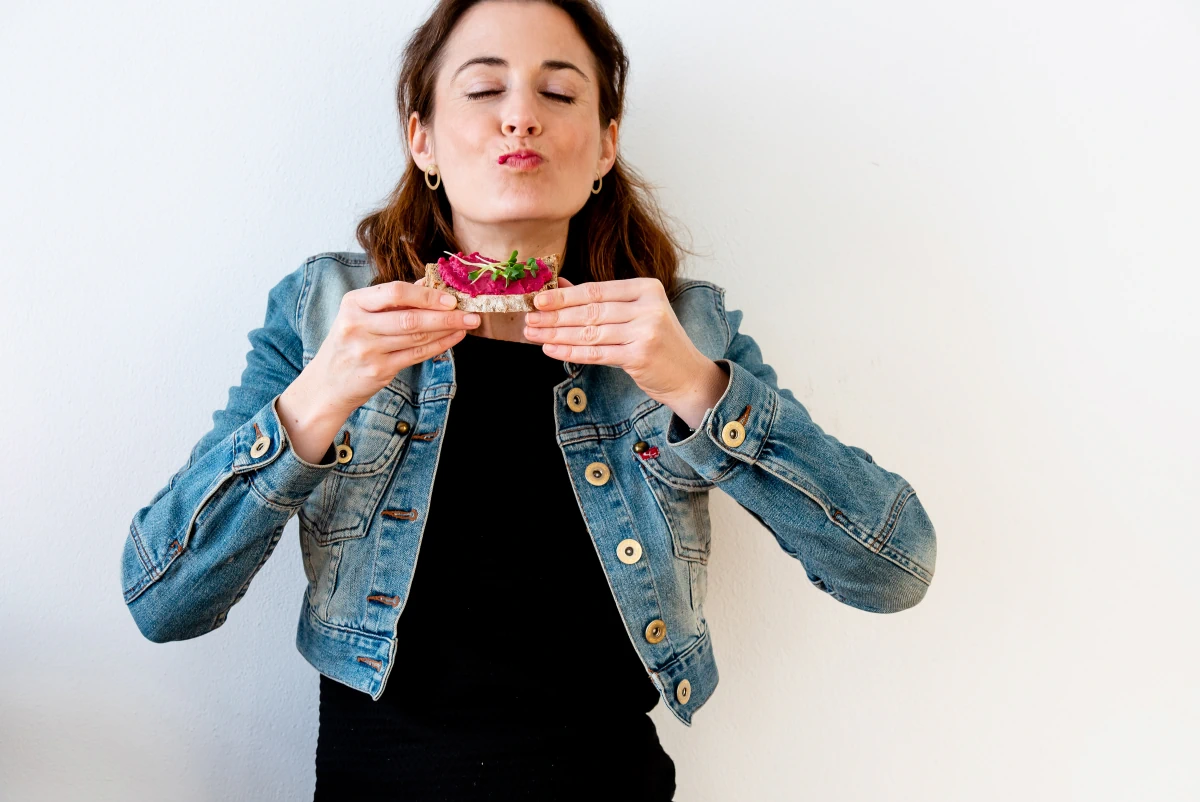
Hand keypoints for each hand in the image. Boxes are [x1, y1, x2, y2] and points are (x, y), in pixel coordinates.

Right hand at [308, 276, 479, 412]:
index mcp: (354, 303)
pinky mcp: (379, 370)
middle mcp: (358, 326)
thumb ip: (394, 299)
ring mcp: (367, 350)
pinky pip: (416, 355)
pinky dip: (439, 346)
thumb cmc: (350, 341)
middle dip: (445, 315)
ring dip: (446, 330)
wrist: (328, 382)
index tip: (451, 297)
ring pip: (416, 337)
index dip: (426, 295)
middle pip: (410, 318)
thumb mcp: (361, 314)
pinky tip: (453, 338)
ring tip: (467, 323)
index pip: (394, 292)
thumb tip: (431, 282)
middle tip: (471, 312)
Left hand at [523, 276, 722, 411]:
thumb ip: (600, 300)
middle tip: (530, 319)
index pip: (597, 290)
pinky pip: (596, 353)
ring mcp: (646, 331)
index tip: (539, 300)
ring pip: (590, 332)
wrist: (688, 375)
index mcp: (647, 288)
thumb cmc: (658, 342)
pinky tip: (552, 350)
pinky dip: (571, 352)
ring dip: (557, 335)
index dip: (564, 295)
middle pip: (591, 311)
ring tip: (535, 334)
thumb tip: (560, 287)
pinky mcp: (639, 356)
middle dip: (556, 316)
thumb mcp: (635, 314)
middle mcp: (649, 307)